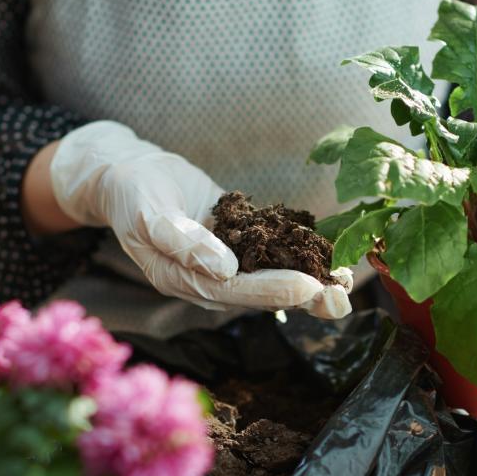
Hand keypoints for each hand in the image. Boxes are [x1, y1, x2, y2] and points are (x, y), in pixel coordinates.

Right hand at [45, 121, 351, 318]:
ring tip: (347, 283)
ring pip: (272, 279)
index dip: (272, 290)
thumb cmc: (133, 194)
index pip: (233, 291)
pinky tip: (333, 256)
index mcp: (181, 279)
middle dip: (303, 296)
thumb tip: (222, 268)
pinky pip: (273, 256)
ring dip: (311, 282)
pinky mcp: (238, 245)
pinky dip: (302, 256)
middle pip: (260, 295)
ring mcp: (224, 265)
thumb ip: (179, 239)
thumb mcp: (147, 211)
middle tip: (342, 296)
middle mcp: (207, 280)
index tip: (308, 286)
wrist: (129, 178)